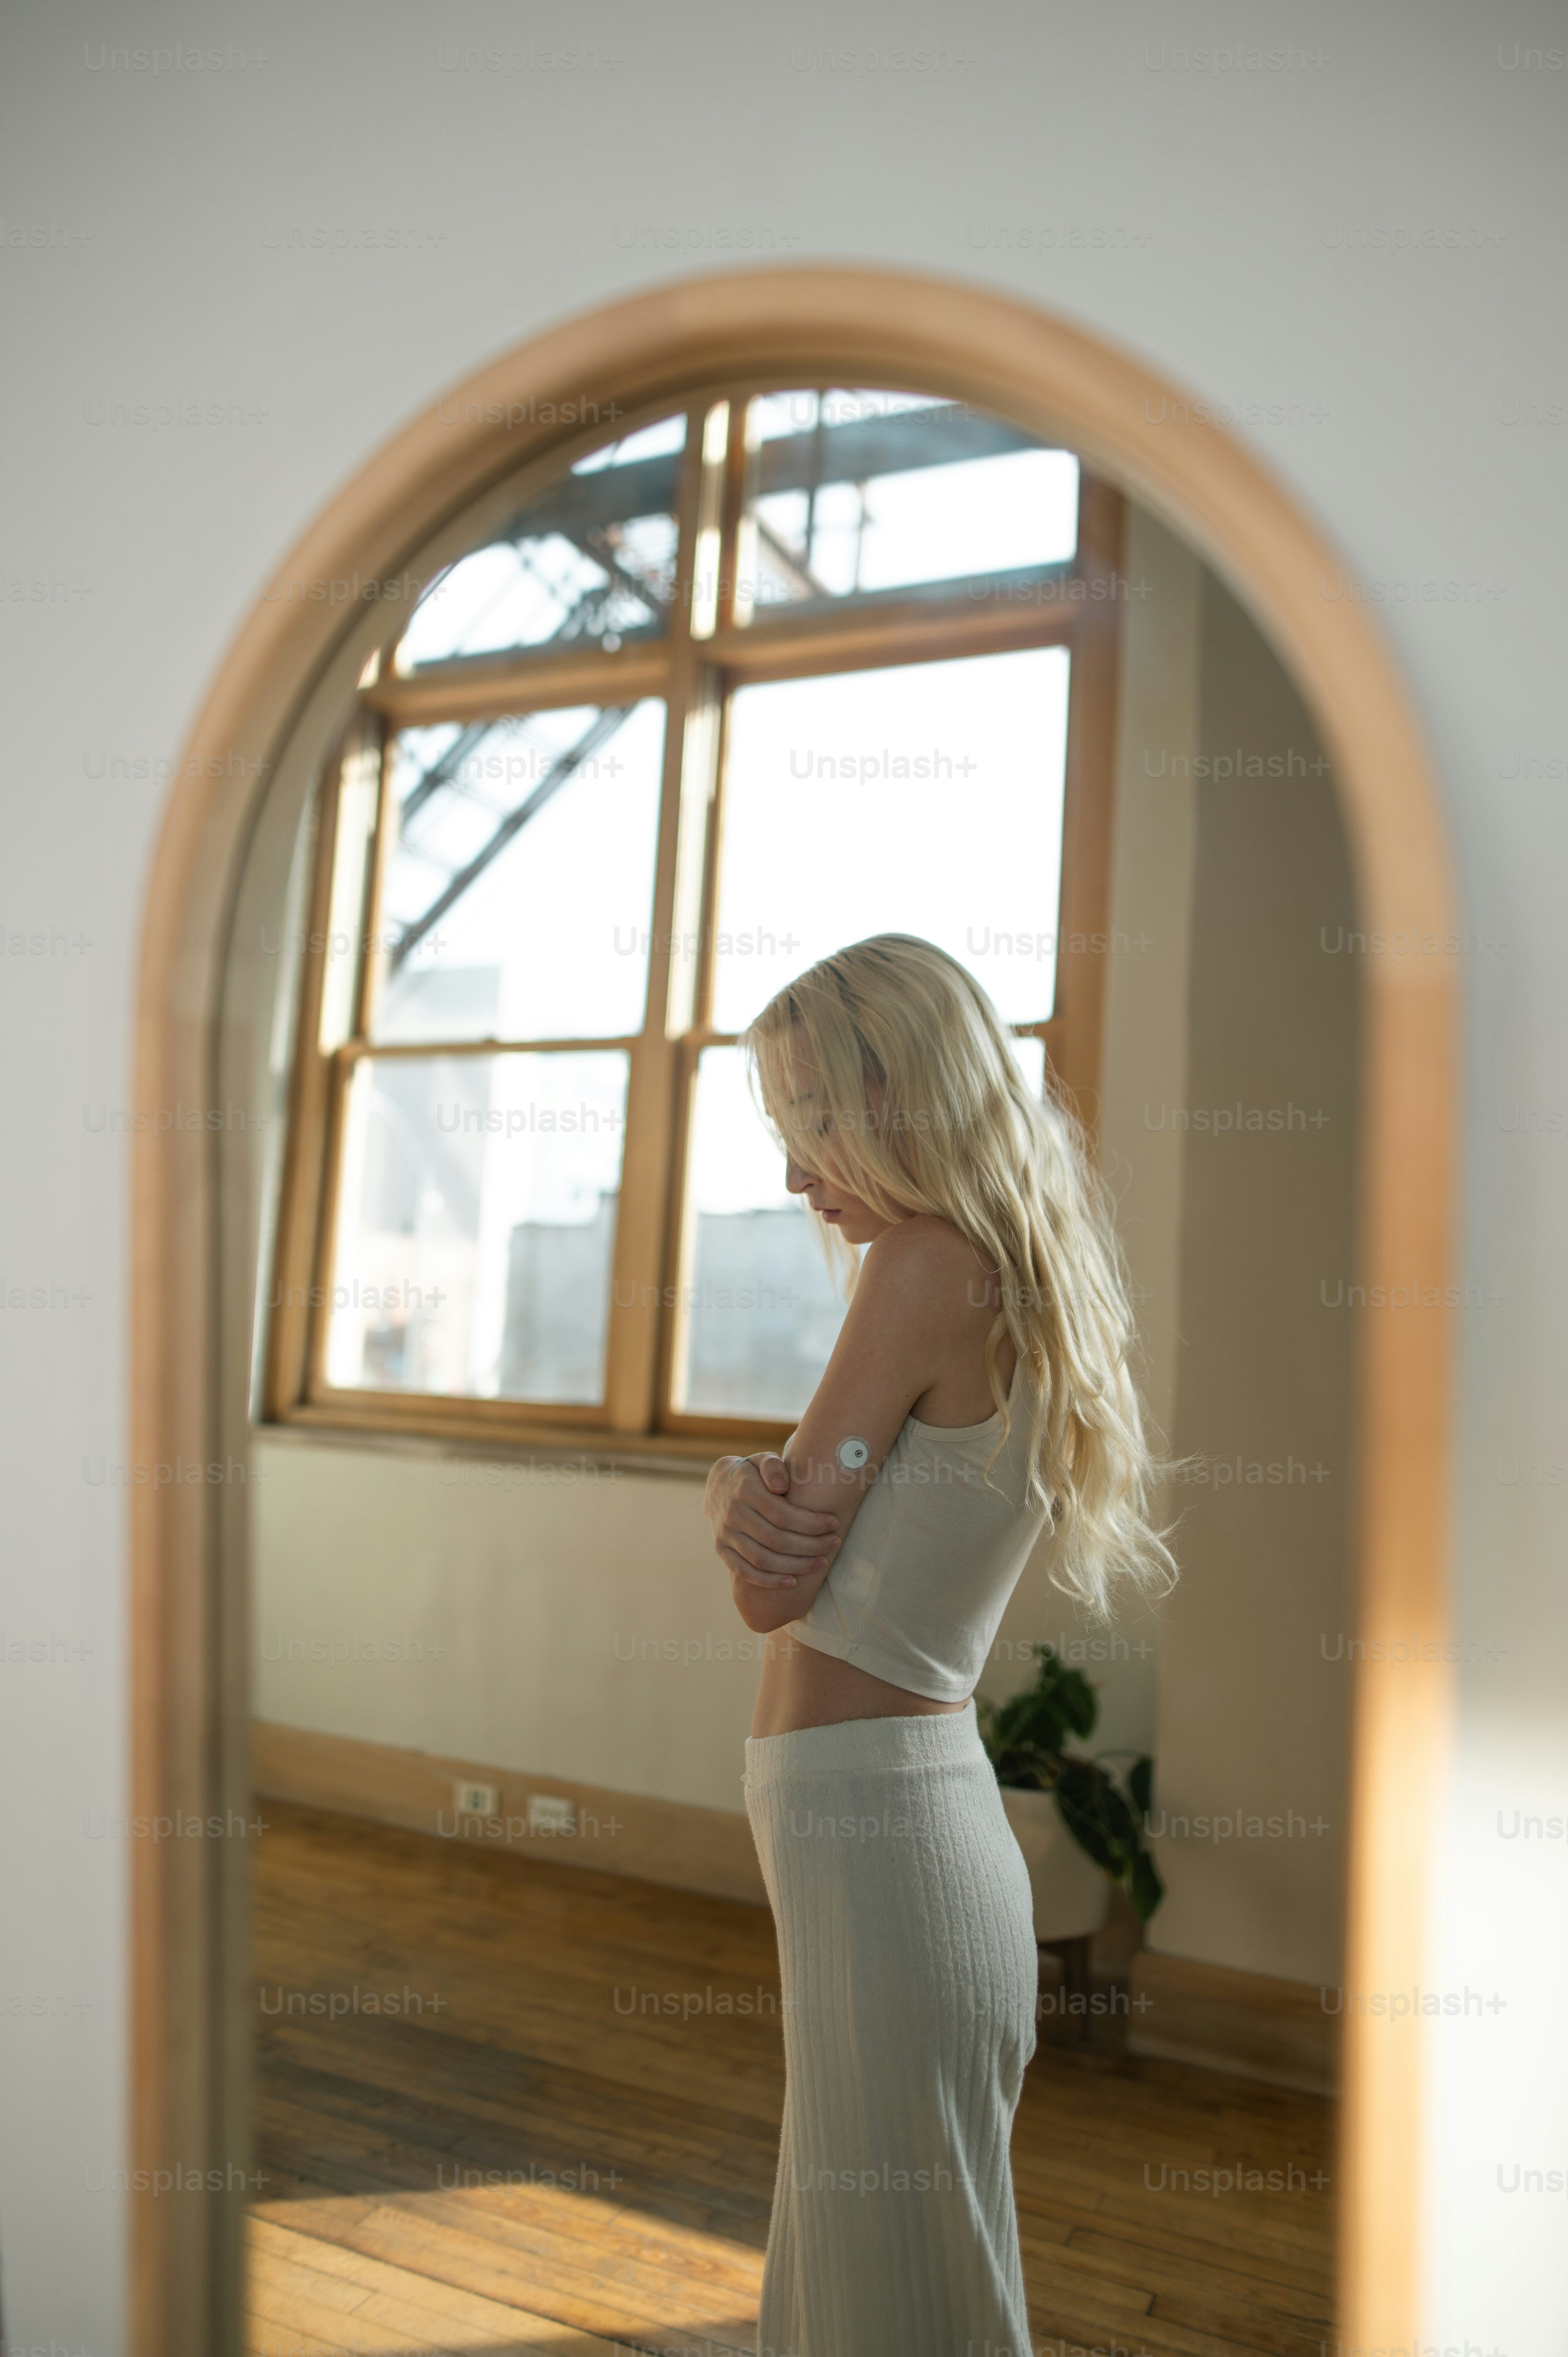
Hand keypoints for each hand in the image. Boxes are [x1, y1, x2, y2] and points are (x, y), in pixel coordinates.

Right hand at [704, 1454, 839, 1589]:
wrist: (718, 1486)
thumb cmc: (752, 1474)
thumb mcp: (762, 1459)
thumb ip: (773, 1467)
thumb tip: (782, 1487)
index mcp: (745, 1490)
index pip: (783, 1515)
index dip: (811, 1523)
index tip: (834, 1524)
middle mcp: (733, 1514)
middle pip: (777, 1540)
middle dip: (811, 1545)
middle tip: (834, 1544)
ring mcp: (725, 1535)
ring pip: (763, 1560)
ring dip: (796, 1566)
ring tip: (821, 1563)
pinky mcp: (721, 1550)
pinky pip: (745, 1572)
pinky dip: (768, 1581)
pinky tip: (791, 1582)